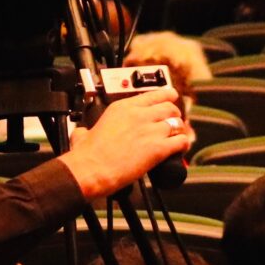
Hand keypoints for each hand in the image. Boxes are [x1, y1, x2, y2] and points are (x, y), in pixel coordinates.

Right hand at [61, 88, 191, 201]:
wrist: (91, 169)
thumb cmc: (87, 154)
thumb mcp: (83, 133)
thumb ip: (85, 130)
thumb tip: (81, 134)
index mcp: (123, 108)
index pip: (153, 94)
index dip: (166, 96)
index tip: (171, 96)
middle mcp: (139, 115)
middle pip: (169, 106)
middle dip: (174, 113)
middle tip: (175, 118)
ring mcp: (150, 130)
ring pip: (177, 123)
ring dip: (180, 129)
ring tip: (178, 135)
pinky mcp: (158, 148)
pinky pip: (180, 141)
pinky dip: (183, 144)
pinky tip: (182, 148)